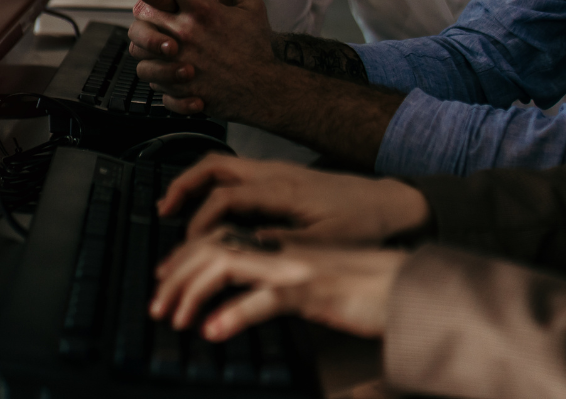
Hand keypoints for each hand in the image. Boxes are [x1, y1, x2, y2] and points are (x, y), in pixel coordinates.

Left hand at [114, 0, 279, 121]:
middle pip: (143, 8)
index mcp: (204, 11)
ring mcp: (177, 60)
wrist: (263, 89)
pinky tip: (165, 62)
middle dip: (142, 2)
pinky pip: (145, 72)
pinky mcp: (173, 84)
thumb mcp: (251, 3)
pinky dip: (151, 66)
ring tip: (156, 34)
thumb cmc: (256, 44)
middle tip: (149, 2)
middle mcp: (186, 33)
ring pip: (137, 43)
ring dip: (143, 36)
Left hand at [151, 229, 407, 340]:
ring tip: (175, 317)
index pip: (223, 237)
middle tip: (158, 304)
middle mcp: (284, 249)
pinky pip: (266, 298)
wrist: (406, 282)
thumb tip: (239, 302)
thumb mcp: (312, 282)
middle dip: (177, 272)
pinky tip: (214, 330)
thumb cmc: (364, 286)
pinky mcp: (313, 289)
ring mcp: (297, 267)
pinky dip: (235, 313)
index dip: (186, 255)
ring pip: (230, 263)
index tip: (165, 282)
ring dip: (193, 288)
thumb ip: (277, 284)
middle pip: (216, 245)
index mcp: (282, 245)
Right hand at [159, 154, 431, 244]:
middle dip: (184, 184)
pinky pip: (240, 173)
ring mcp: (281, 171)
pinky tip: (213, 207)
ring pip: (227, 166)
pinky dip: (216, 185)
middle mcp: (278, 172)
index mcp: (284, 188)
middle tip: (163, 210)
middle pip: (217, 165)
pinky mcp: (285, 177)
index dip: (201, 223)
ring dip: (198, 183)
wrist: (391, 202)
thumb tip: (240, 249)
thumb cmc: (363, 222)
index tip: (192, 249)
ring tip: (177, 207)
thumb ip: (280, 244)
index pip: (225, 198)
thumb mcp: (323, 241)